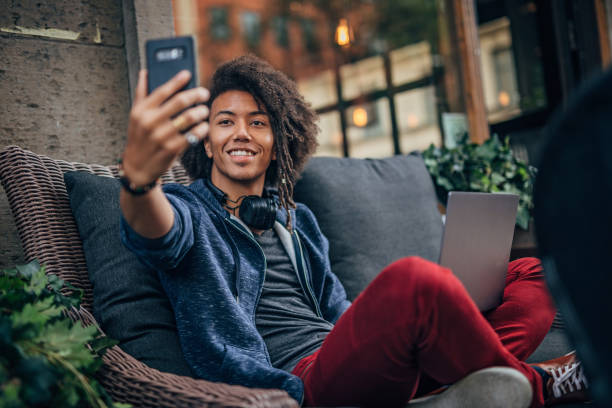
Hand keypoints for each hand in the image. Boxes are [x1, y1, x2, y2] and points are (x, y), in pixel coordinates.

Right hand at [121, 69, 209, 185]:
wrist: (137, 167)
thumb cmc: (139, 137)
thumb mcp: (135, 116)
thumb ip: (141, 93)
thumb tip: (145, 71)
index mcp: (141, 111)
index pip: (162, 90)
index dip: (177, 80)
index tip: (188, 73)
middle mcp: (150, 122)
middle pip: (180, 101)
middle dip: (196, 94)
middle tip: (204, 93)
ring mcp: (162, 136)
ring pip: (189, 117)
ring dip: (201, 111)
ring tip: (204, 110)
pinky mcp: (172, 149)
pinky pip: (193, 134)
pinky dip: (202, 128)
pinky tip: (203, 126)